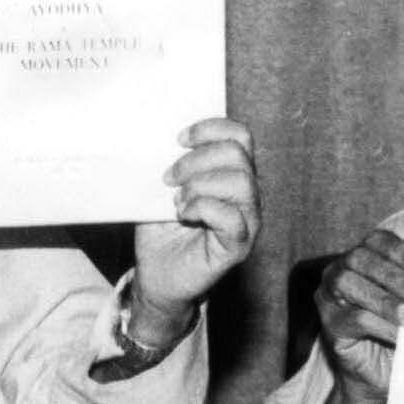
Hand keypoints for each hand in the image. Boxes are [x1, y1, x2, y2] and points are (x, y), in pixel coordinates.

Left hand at [127, 118, 260, 340]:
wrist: (156, 275)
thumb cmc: (160, 231)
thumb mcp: (160, 189)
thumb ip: (169, 163)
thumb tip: (156, 136)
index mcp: (231, 173)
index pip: (240, 135)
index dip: (211, 128)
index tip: (179, 139)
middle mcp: (246, 194)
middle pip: (239, 154)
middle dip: (197, 159)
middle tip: (169, 178)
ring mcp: (247, 220)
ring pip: (241, 182)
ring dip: (200, 184)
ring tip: (177, 200)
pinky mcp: (239, 246)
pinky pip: (232, 217)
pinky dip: (203, 208)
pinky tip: (183, 214)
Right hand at [314, 229, 403, 403]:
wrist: (381, 376)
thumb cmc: (402, 333)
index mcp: (365, 257)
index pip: (378, 240)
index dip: (401, 250)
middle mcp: (340, 270)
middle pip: (360, 258)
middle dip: (393, 274)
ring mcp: (329, 297)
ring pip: (348, 283)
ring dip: (384, 299)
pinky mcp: (329, 325)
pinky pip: (351, 318)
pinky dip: (380, 324)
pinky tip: (400, 336)